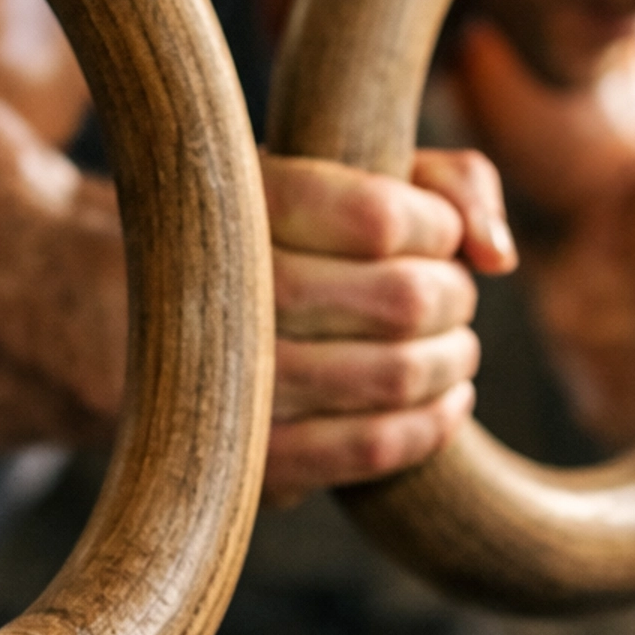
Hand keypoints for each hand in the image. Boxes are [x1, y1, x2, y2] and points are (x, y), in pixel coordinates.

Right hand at [261, 148, 515, 503]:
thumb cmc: (275, 239)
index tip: (438, 233)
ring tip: (455, 345)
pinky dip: (433, 425)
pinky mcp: (256, 456)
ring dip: (454, 360)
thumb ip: (440, 182)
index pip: (381, 218)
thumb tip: (499, 256)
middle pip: (405, 299)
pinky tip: (449, 401)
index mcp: (242, 207)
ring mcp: (240, 382)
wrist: (135, 328)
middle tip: (452, 294)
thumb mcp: (342, 179)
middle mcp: (232, 293)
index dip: (437, 228)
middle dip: (455, 296)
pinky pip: (375, 447)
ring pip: (399, 375)